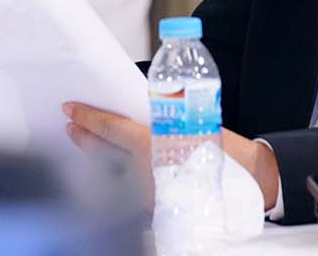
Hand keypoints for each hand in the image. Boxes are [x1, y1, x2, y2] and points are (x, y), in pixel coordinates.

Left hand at [62, 102, 280, 210]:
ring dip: (99, 158)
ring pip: (112, 172)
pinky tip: (115, 170)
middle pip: (102, 153)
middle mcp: (142, 172)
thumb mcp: (189, 121)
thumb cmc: (222, 149)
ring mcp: (146, 193)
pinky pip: (128, 189)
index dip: (86, 118)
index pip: (108, 129)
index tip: (70, 109)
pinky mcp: (156, 207)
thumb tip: (138, 116)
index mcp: (150, 145)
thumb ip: (159, 121)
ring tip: (88, 145)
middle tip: (71, 126)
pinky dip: (117, 176)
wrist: (247, 181)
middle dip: (84, 138)